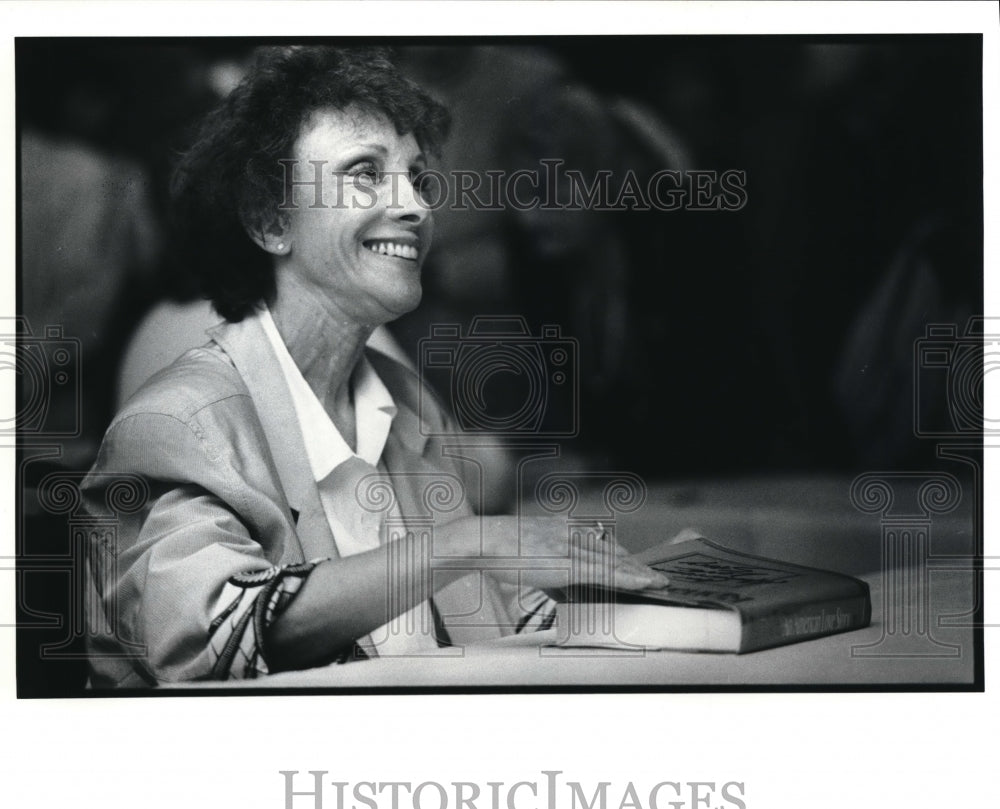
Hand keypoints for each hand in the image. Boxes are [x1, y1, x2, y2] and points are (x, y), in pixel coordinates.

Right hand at [436, 515, 669, 592]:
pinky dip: (629, 578)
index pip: (598, 541)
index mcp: (560, 527)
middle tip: (655, 575)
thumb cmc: (498, 552)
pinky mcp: (567, 563)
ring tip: (658, 582)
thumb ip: (550, 570)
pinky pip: (605, 572)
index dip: (620, 554)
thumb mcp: (529, 556)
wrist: (481, 541)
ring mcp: (570, 547)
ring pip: (613, 560)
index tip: (635, 562)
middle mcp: (570, 532)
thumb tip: (565, 589)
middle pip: (611, 549)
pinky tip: (644, 583)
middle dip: (634, 563)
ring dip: (638, 572)